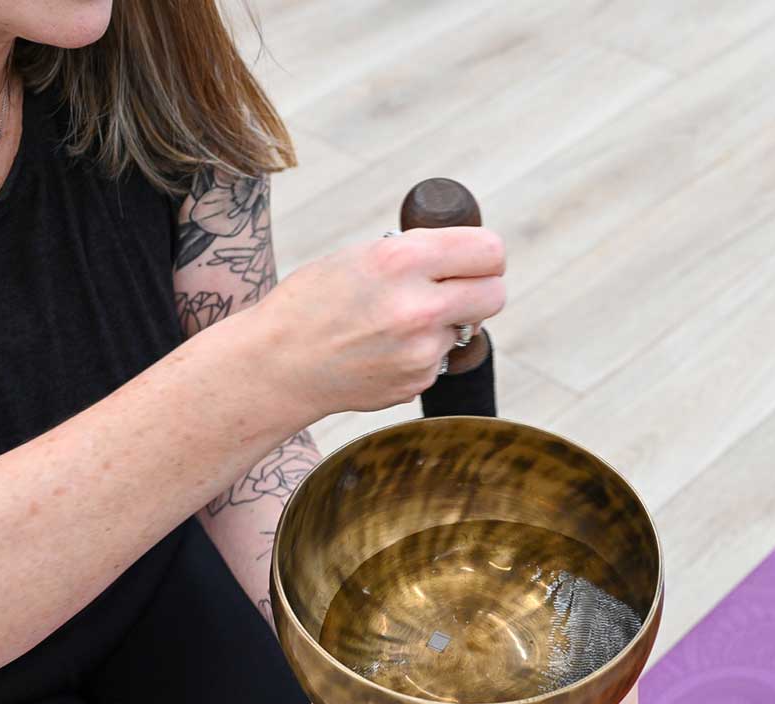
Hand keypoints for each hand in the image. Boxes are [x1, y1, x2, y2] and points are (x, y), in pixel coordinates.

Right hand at [247, 227, 505, 417]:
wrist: (278, 364)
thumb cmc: (315, 301)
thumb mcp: (360, 256)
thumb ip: (417, 255)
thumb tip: (473, 259)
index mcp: (401, 260)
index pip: (489, 251)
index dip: (487, 254)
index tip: (480, 258)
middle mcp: (417, 306)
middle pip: (496, 294)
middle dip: (483, 288)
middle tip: (460, 287)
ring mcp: (420, 351)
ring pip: (468, 328)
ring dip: (445, 322)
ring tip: (395, 322)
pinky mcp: (418, 381)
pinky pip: (441, 357)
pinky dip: (422, 351)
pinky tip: (383, 349)